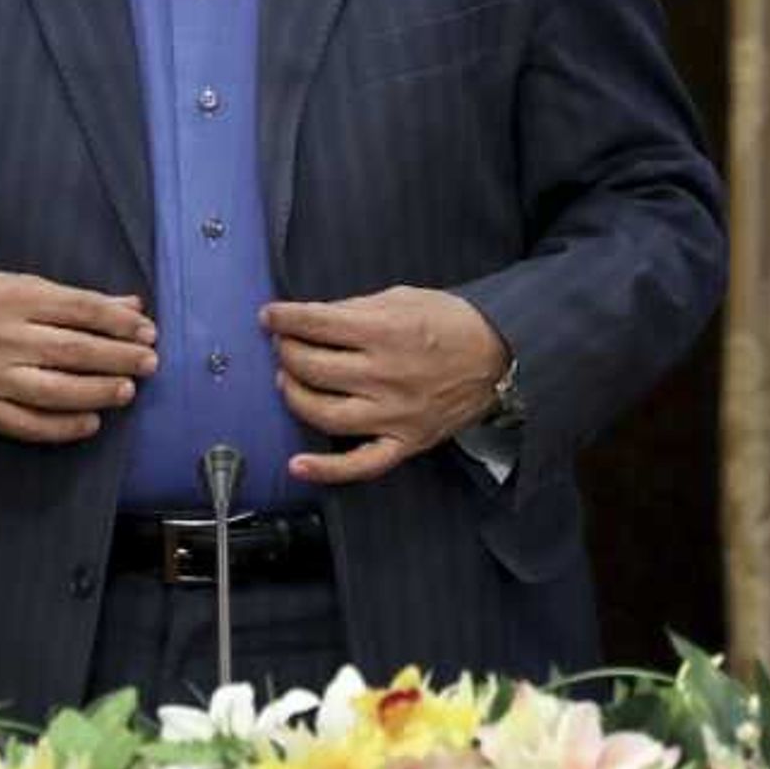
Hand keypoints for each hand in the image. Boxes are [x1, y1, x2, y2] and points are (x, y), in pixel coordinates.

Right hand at [0, 269, 158, 443]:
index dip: (117, 321)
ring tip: (128, 390)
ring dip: (97, 391)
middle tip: (150, 361)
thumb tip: (131, 307)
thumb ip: (74, 298)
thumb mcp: (19, 284)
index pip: (79, 309)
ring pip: (54, 390)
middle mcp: (5, 338)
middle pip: (73, 350)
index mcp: (15, 298)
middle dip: (117, 356)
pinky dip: (62, 427)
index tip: (147, 329)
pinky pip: (27, 424)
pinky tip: (91, 423)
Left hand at [260, 287, 508, 485]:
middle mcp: (385, 375)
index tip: (269, 315)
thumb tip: (311, 317)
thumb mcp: (402, 298)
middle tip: (282, 344)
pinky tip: (297, 465)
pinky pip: (361, 465)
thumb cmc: (450, 321)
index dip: (283, 318)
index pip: (316, 324)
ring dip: (294, 396)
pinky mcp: (405, 442)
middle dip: (286, 351)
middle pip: (313, 367)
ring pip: (324, 414)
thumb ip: (355, 309)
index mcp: (385, 331)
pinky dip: (326, 470)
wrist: (500, 355)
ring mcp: (394, 414)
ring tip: (287, 380)